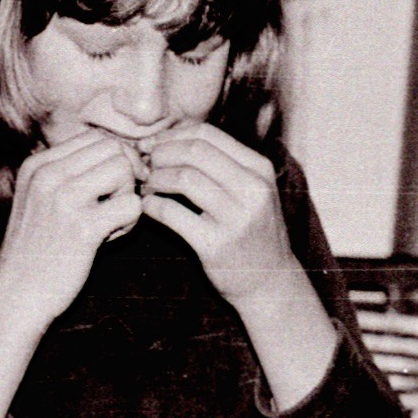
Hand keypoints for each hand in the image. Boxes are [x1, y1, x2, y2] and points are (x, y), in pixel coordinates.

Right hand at [0, 129, 144, 329]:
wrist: (15, 295)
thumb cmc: (36, 249)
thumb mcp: (40, 200)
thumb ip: (69, 174)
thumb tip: (120, 155)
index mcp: (37, 165)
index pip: (95, 138)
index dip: (112, 161)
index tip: (107, 190)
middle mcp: (47, 175)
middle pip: (114, 149)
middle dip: (123, 177)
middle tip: (111, 207)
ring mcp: (63, 200)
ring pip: (125, 171)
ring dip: (127, 198)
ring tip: (109, 223)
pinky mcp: (82, 228)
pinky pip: (132, 206)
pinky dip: (130, 223)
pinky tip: (109, 239)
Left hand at [137, 123, 299, 308]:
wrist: (270, 283)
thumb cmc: (252, 232)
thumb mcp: (251, 191)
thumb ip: (221, 165)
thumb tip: (171, 140)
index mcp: (259, 169)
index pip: (207, 134)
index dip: (173, 136)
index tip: (154, 146)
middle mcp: (252, 189)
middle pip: (194, 151)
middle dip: (161, 154)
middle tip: (147, 165)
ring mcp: (236, 218)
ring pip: (183, 177)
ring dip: (156, 178)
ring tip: (148, 186)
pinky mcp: (215, 245)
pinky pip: (172, 213)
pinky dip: (152, 205)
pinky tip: (148, 207)